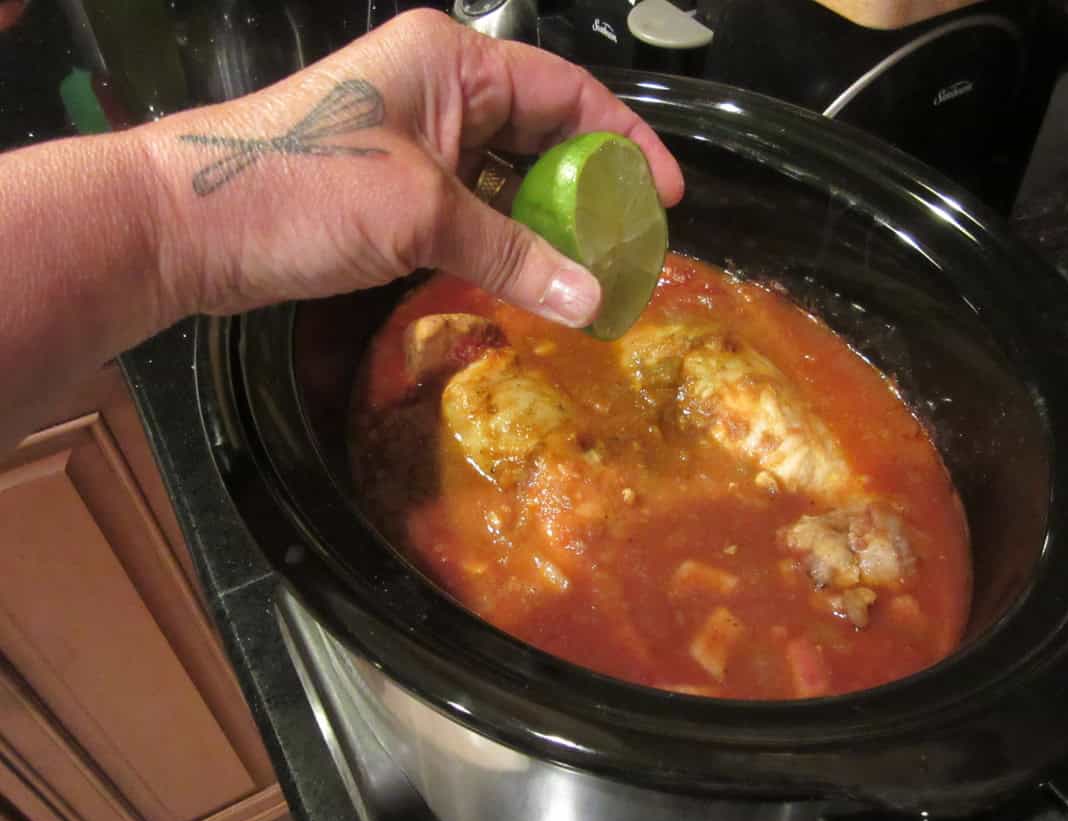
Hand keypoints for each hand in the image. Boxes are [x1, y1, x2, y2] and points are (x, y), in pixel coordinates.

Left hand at [138, 9, 684, 326]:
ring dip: (546, 224)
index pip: (568, 94)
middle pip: (543, 136)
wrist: (187, 226)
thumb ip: (515, 255)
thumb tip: (595, 299)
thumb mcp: (422, 217)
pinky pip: (471, 208)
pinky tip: (532, 277)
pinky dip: (504, 241)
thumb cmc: (301, 192)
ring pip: (507, 178)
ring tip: (593, 272)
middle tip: (631, 247)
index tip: (669, 197)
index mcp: (453, 62)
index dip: (628, 143)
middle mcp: (440, 90)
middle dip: (590, 191)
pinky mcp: (393, 187)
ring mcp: (415, 140)